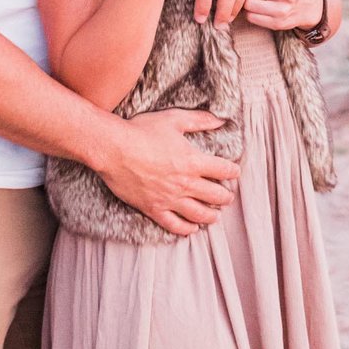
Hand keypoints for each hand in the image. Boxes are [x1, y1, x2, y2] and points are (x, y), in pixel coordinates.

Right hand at [98, 107, 238, 235]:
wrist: (114, 148)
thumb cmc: (142, 131)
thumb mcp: (174, 119)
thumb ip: (200, 120)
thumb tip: (221, 119)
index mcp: (192, 161)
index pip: (223, 170)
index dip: (232, 172)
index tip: (234, 173)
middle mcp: (184, 183)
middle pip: (215, 195)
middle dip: (225, 197)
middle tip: (228, 197)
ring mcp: (169, 198)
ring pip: (198, 214)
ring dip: (211, 216)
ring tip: (215, 216)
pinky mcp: (153, 208)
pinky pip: (174, 225)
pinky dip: (186, 229)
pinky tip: (192, 228)